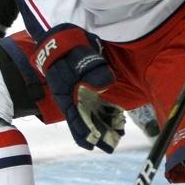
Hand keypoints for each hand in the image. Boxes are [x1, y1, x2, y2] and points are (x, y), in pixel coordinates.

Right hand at [35, 24, 124, 152]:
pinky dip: (108, 114)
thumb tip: (104, 84)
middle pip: (85, 120)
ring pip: (94, 114)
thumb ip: (89, 68)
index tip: (92, 145)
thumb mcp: (78, 55)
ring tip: (118, 137)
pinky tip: (119, 120)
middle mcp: (73, 97)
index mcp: (64, 93)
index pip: (73, 117)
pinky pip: (100, 105)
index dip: (82, 132)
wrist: (66, 36)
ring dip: (105, 126)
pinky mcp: (91, 89)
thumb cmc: (69, 46)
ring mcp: (82, 94)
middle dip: (98, 134)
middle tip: (111, 147)